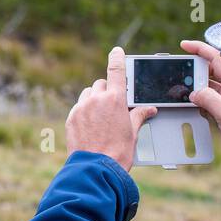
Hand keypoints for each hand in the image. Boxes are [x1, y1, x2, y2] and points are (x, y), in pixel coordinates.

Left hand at [65, 46, 157, 169]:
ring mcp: (81, 108)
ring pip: (88, 94)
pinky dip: (84, 112)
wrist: (96, 169)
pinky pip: (78, 107)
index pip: (116, 70)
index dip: (117, 58)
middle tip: (113, 107)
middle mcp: (96, 99)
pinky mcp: (71, 118)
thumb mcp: (133, 133)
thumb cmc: (118, 152)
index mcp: (115, 99)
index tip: (116, 51)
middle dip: (107, 91)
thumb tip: (149, 109)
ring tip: (101, 118)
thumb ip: (139, 116)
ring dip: (94, 100)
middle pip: (101, 84)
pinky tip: (90, 126)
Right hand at [180, 39, 220, 153]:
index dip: (201, 49)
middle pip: (213, 68)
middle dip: (195, 67)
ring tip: (182, 87)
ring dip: (197, 84)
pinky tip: (193, 102)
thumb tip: (194, 93)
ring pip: (211, 83)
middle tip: (179, 71)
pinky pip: (212, 97)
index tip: (185, 46)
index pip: (218, 57)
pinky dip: (201, 97)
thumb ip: (208, 100)